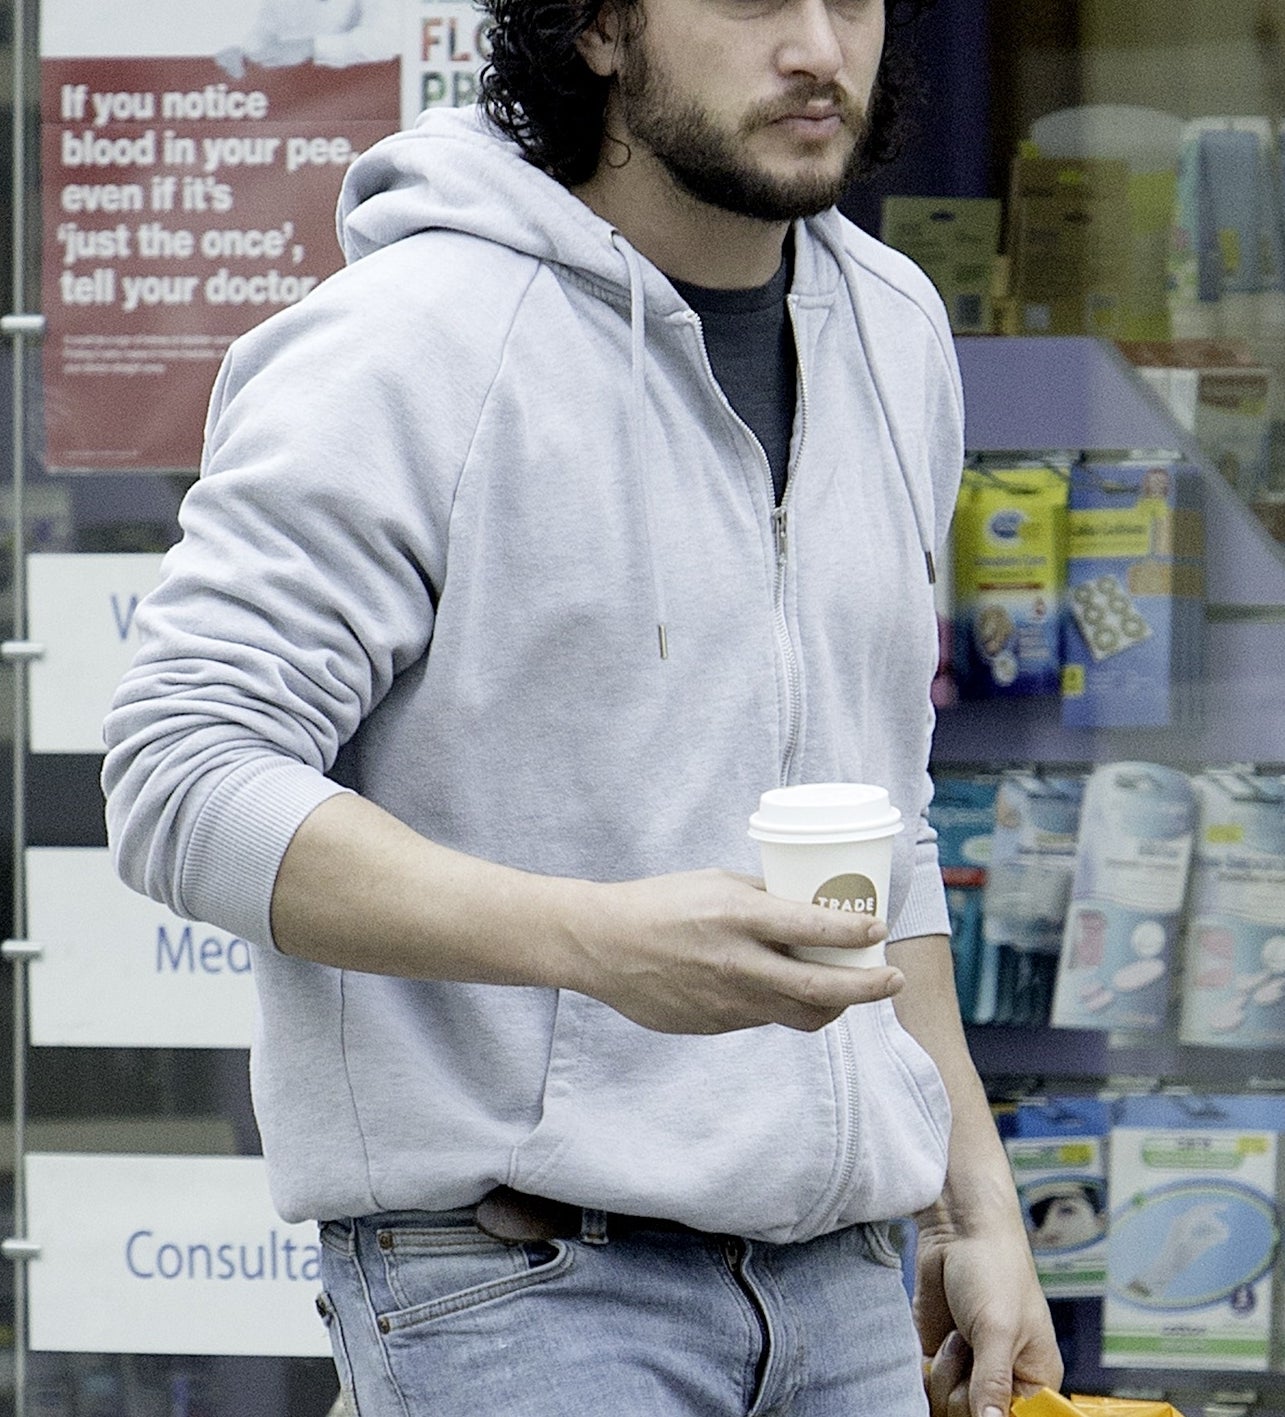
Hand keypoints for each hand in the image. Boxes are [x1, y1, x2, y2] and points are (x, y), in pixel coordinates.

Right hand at [570, 869, 901, 1033]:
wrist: (603, 945)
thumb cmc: (660, 903)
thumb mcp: (716, 883)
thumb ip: (764, 897)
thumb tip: (810, 903)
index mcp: (738, 918)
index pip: (814, 929)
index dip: (856, 932)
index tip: (879, 929)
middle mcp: (738, 964)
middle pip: (822, 990)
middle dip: (868, 988)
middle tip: (893, 981)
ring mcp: (727, 1002)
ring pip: (800, 1014)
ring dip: (834, 1005)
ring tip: (850, 992)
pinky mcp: (715, 1025)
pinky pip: (764, 1019)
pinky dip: (785, 1006)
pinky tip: (786, 991)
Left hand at [917, 1219, 1061, 1416]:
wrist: (956, 1230)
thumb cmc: (993, 1269)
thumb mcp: (998, 1329)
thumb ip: (993, 1382)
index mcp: (1033, 1380)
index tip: (979, 1396)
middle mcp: (1000, 1379)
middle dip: (962, 1389)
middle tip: (968, 1346)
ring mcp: (967, 1369)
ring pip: (943, 1405)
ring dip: (944, 1371)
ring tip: (958, 1333)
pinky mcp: (937, 1355)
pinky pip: (923, 1386)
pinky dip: (925, 1368)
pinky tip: (940, 1338)